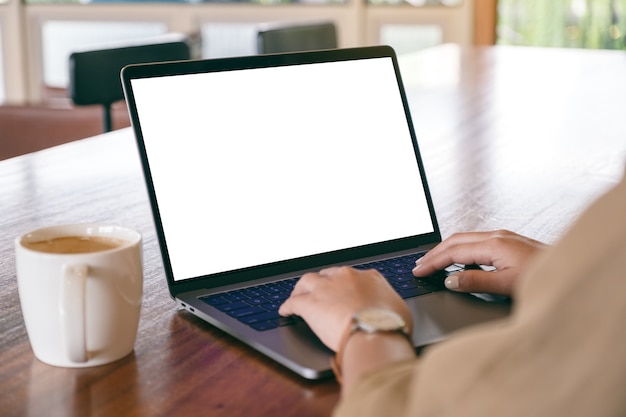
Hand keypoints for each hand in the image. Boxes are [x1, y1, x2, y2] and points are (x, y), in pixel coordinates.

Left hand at [278, 266, 411, 351]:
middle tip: (318, 293)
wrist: (375, 333)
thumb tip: (391, 312)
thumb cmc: (391, 326)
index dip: (344, 285)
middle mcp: (345, 277)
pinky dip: (288, 306)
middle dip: (322, 284)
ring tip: (297, 297)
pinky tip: (285, 311)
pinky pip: (293, 302)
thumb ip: (390, 306)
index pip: (351, 276)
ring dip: (301, 289)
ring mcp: (326, 288)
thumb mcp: (399, 311)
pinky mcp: (310, 303)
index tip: (342, 292)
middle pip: (327, 276)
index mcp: (368, 278)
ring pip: (307, 282)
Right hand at [413, 230, 545, 296]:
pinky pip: (476, 241)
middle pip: (455, 240)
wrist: (573, 267)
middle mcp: (498, 236)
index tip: (418, 270)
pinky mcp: (510, 241)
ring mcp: (504, 237)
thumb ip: (476, 281)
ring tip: (433, 260)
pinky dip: (460, 249)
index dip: (433, 261)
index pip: (453, 252)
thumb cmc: (546, 276)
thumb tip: (450, 280)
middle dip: (434, 252)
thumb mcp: (508, 284)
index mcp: (494, 244)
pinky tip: (459, 258)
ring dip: (446, 249)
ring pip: (465, 238)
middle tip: (419, 264)